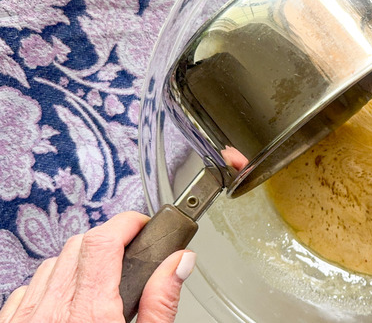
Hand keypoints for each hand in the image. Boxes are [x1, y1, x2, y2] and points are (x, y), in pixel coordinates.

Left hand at [0, 211, 195, 322]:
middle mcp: (53, 310)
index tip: (143, 227)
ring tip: (102, 282)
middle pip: (80, 244)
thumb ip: (162, 302)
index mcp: (92, 313)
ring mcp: (26, 318)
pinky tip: (70, 302)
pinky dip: (53, 284)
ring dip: (81, 261)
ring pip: (54, 263)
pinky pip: (30, 288)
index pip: (105, 240)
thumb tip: (179, 263)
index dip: (127, 223)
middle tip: (131, 255)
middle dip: (109, 241)